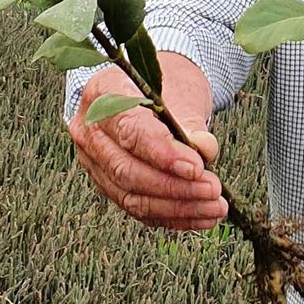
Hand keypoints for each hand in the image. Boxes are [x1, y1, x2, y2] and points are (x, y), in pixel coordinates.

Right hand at [69, 52, 227, 229]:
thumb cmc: (168, 87)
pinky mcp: (106, 184)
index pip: (130, 131)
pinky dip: (171, 216)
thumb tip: (205, 149)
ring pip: (131, 196)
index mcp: (103, 94)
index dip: (163, 154)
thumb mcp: (183, 93)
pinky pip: (136, 207)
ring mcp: (93, 161)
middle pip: (127, 170)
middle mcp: (89, 130)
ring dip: (177, 206)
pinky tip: (201, 216)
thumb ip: (191, 123)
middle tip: (212, 189)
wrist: (151, 94)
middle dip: (174, 186)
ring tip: (214, 207)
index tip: (197, 167)